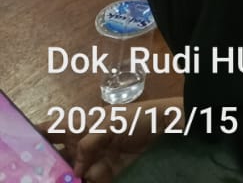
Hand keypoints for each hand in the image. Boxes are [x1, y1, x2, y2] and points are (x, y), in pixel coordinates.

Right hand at [43, 100, 174, 180]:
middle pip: (56, 159)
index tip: (25, 150)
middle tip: (48, 175)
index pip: (51, 129)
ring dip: (75, 178)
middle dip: (51, 168)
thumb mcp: (111, 122)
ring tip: (91, 171)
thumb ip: (89, 140)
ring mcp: (93, 161)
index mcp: (79, 125)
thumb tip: (76, 169)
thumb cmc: (138, 117)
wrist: (168, 130)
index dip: (36, 137)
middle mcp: (81, 144)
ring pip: (72, 175)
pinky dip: (93, 182)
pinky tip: (103, 174)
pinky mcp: (106, 176)